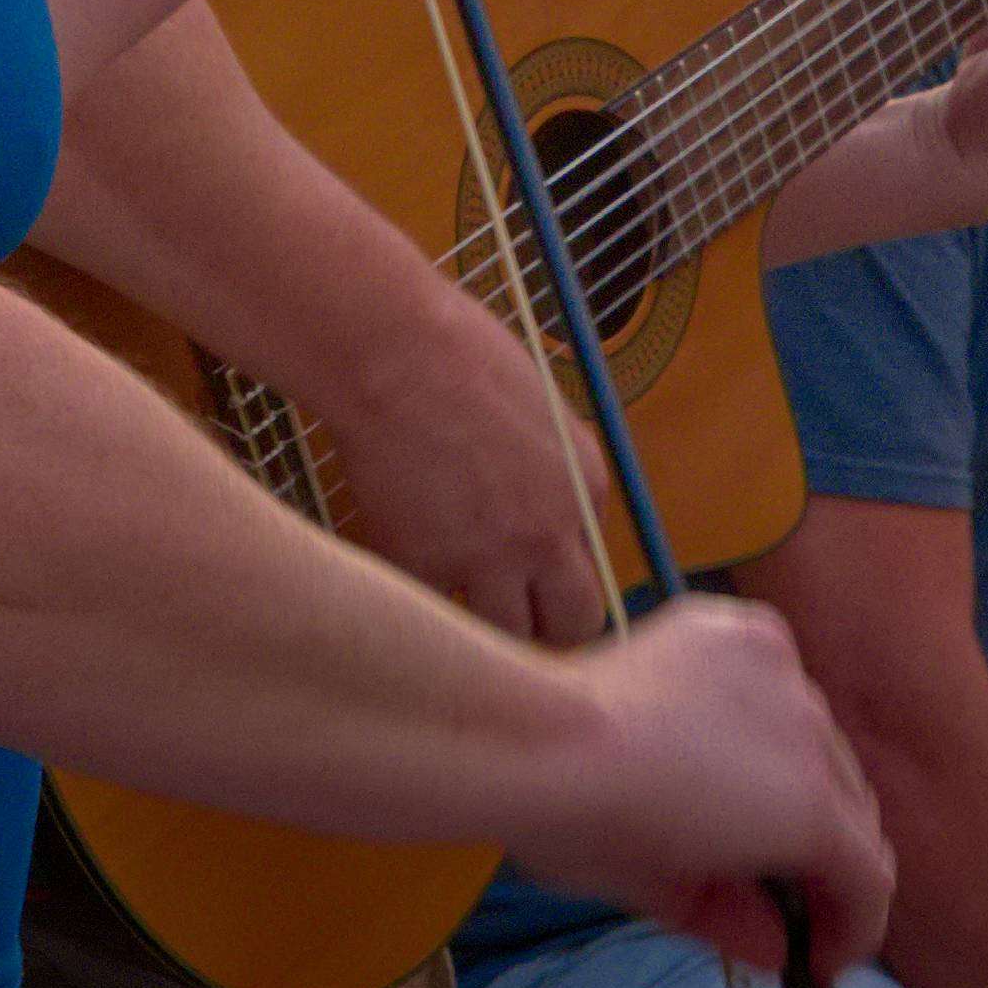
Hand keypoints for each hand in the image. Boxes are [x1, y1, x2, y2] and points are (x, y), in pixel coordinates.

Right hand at [325, 288, 609, 644]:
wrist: (394, 350)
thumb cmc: (460, 353)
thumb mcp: (540, 408)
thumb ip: (551, 471)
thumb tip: (544, 509)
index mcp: (586, 485)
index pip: (593, 562)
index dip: (556, 565)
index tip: (529, 562)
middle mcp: (547, 532)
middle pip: (573, 623)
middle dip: (547, 624)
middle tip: (513, 610)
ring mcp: (486, 557)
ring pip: (505, 636)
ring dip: (486, 625)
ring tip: (456, 599)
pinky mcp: (423, 566)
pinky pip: (431, 608)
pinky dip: (418, 595)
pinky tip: (403, 562)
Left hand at [506, 598, 891, 978]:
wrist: (537, 733)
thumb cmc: (592, 826)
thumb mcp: (664, 896)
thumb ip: (735, 923)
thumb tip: (775, 949)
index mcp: (808, 812)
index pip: (871, 878)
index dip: (853, 927)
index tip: (819, 954)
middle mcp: (813, 733)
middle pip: (850, 805)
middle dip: (827, 855)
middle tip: (782, 888)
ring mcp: (780, 671)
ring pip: (817, 736)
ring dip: (797, 776)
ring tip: (741, 803)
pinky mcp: (743, 630)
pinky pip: (780, 679)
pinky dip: (768, 711)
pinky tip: (720, 729)